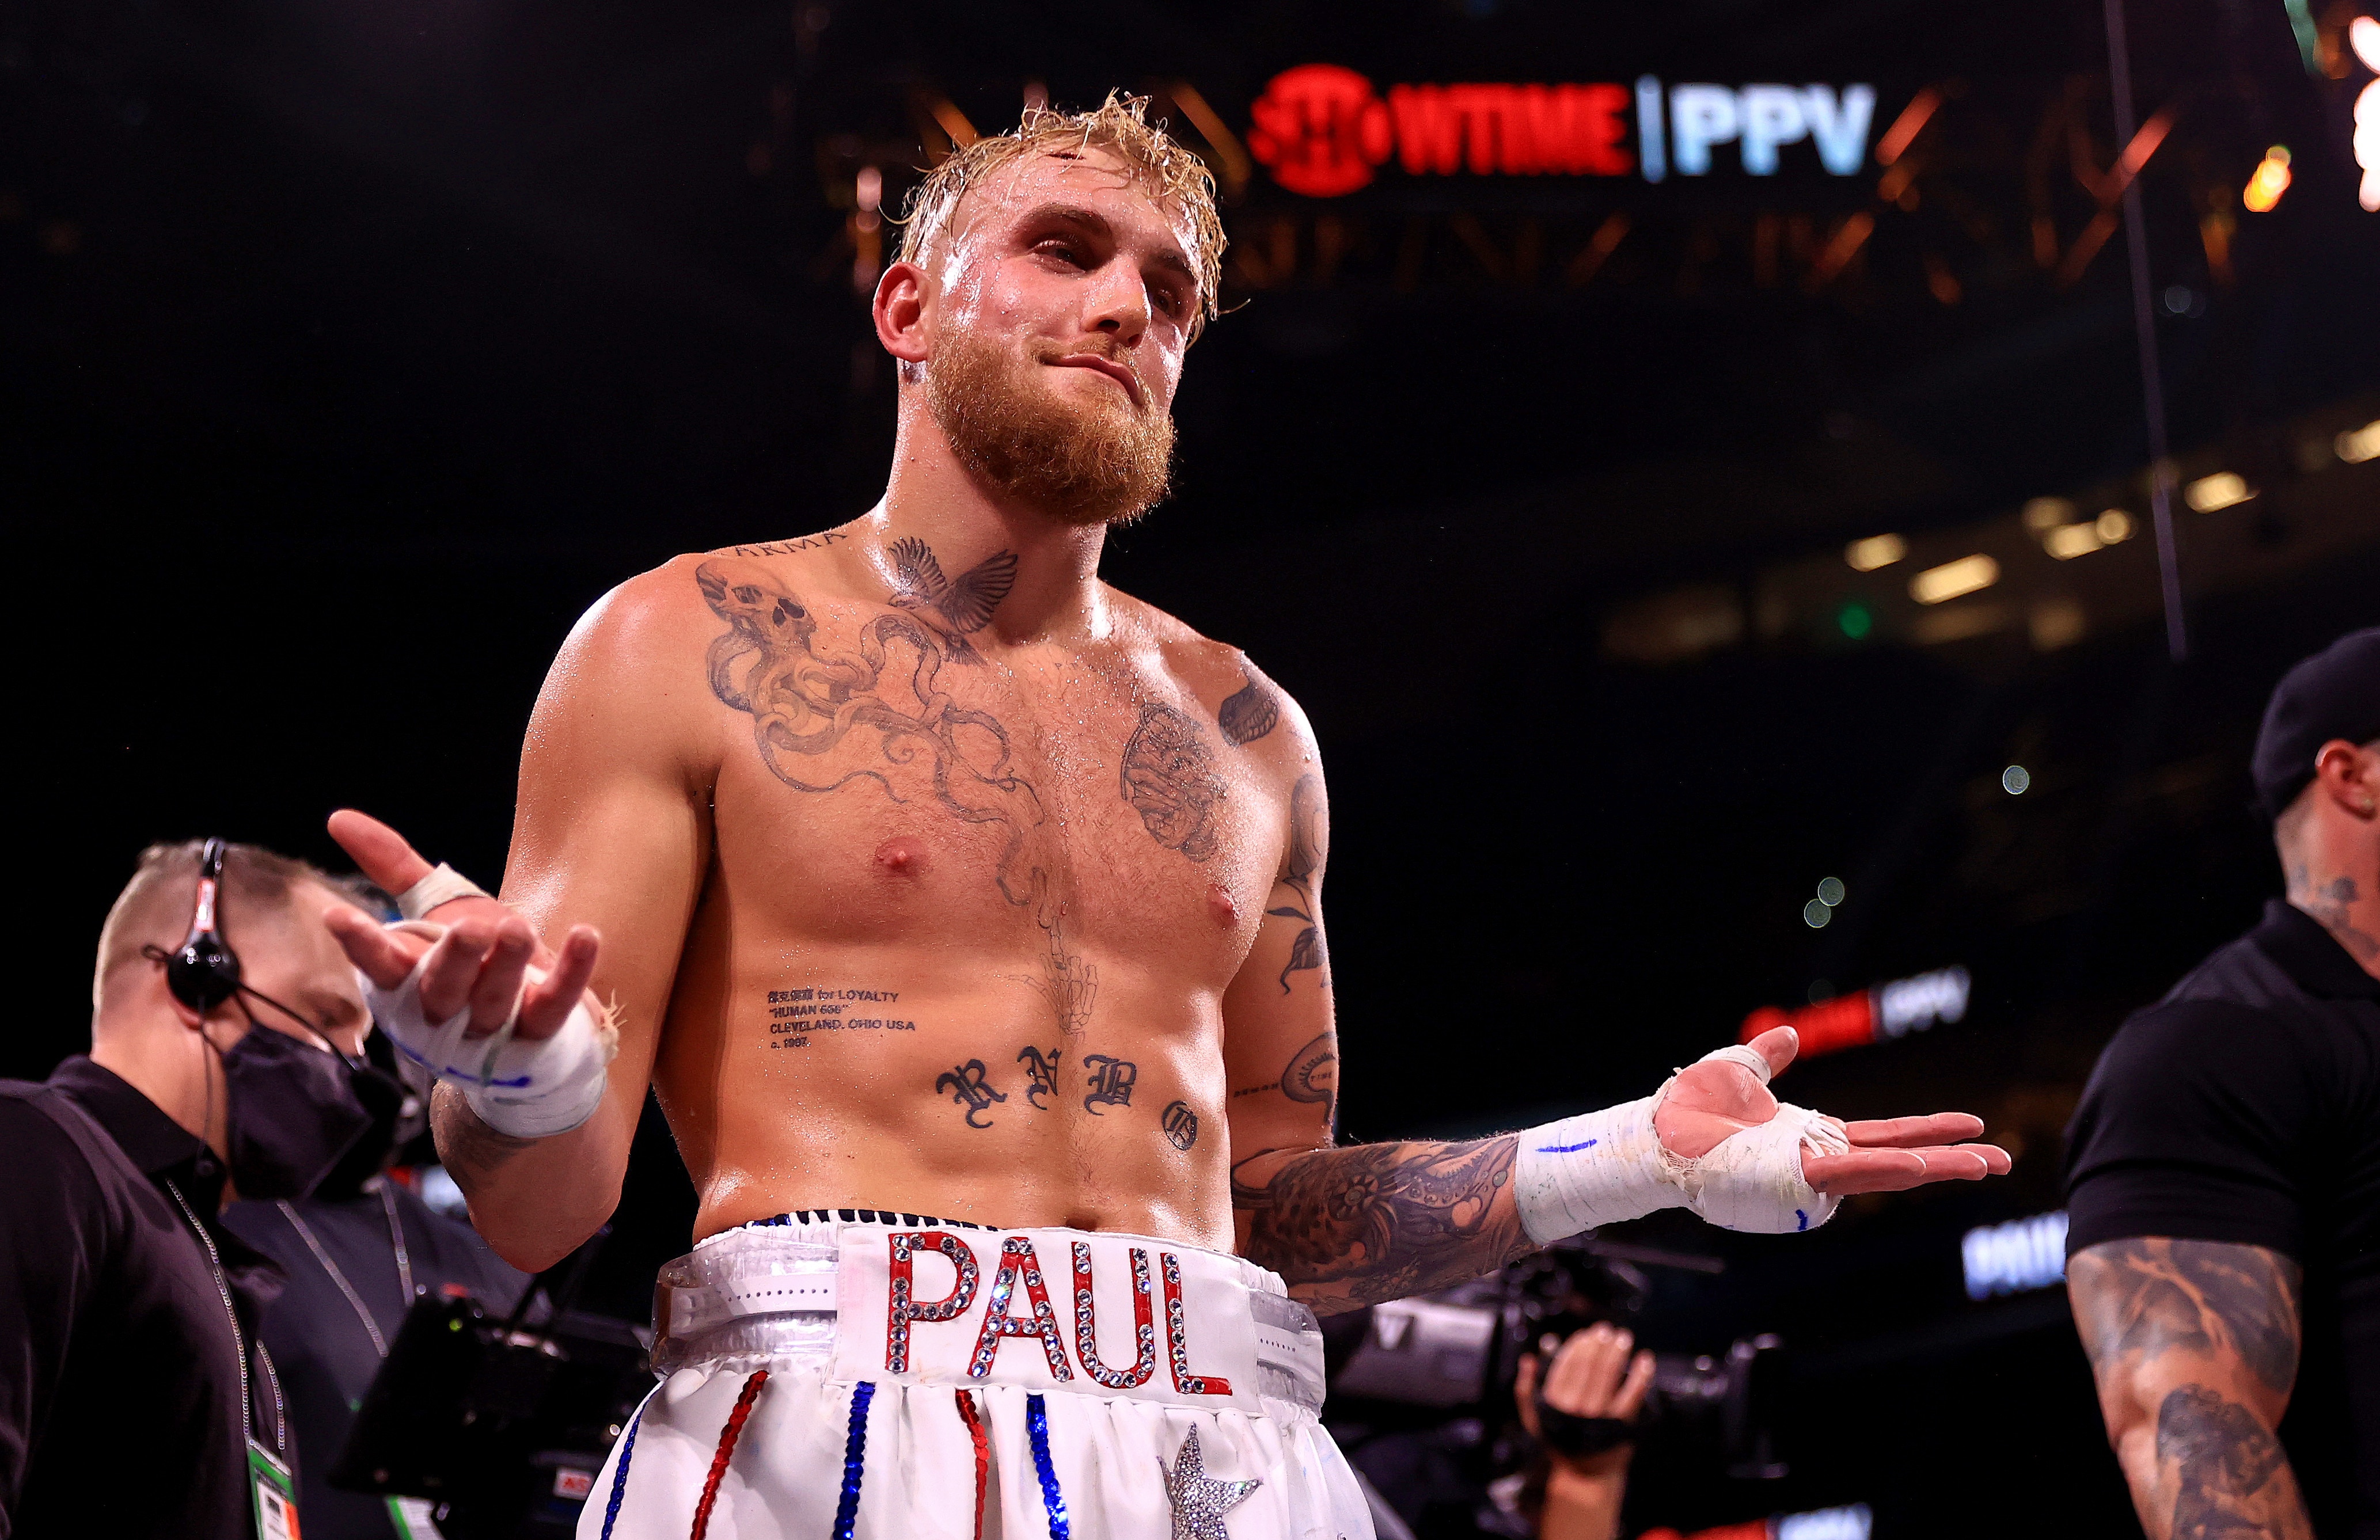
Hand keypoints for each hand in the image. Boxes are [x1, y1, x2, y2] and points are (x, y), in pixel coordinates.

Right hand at [322, 809, 600, 1042]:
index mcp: (411, 977)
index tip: (338, 914)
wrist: (529, 1015)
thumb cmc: (473, 956)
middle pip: (442, 989)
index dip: (360, 943)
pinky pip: (556, 1004)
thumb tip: (339, 819)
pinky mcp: (541, 1029)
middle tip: (470, 928)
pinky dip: (572, 971)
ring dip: (507, 966)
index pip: (378, 964)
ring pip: (495, 1000)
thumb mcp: (435, 906)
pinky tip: (584, 936)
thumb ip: (393, 864)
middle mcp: (447, 1009)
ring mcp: (495, 1026)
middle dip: (454, 959)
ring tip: (516, 929)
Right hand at [1515, 1322, 1653, 1476]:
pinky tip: (1646, 1360)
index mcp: (1554, 1403)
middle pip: (1589, 1366)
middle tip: (1606, 1330)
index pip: (1566, 1365)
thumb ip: (1525, 1389)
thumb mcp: (1534, 1419)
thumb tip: (1529, 1358)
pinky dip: (1641, 1375)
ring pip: (1609, 1375)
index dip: (1577, 1345)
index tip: (1586, 1334)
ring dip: (1618, 1352)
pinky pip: (1633, 1394)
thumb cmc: (1560, 1442)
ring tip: (1624, 1338)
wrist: (1585, 1475)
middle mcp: (1576, 1408)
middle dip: (1598, 1344)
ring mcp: (1599, 1417)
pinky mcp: (1621, 1425)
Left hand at [1654, 1025, 2010, 1194]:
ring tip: (1984, 1163)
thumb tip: (1782, 1034)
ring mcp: (1810, 1173)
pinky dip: (1883, 1168)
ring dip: (1935, 1166)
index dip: (1929, 1131)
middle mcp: (1820, 1160)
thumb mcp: (1735, 1074)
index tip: (1973, 1127)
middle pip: (1900, 1159)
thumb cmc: (1690, 1113)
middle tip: (2006, 1160)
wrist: (1659, 1137)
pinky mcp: (1795, 1180)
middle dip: (1953, 1159)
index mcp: (1815, 1138)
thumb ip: (1765, 1058)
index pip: (1885, 1135)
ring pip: (1885, 1170)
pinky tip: (1916, 1164)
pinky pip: (1848, 1174)